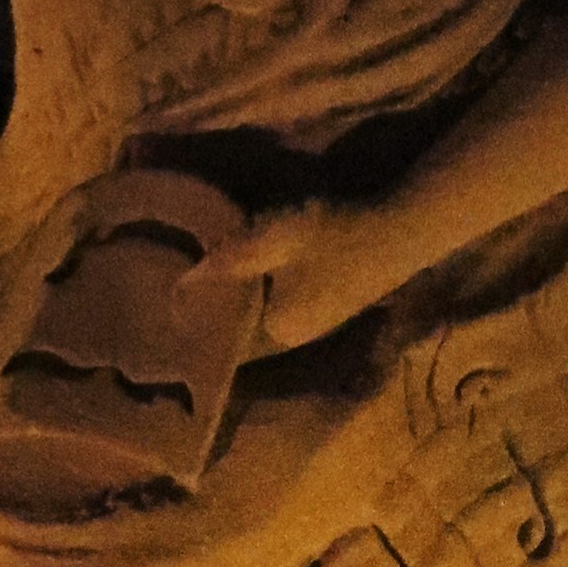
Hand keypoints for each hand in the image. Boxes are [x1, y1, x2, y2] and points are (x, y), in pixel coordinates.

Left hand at [178, 197, 398, 354]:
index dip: (195, 317)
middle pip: (241, 326)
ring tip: (202, 273)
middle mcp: (293, 339)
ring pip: (260, 314)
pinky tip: (250, 269)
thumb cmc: (335, 234)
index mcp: (276, 332)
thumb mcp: (273, 238)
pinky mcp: (327, 306)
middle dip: (216, 306)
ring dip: (239, 297)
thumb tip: (180, 282)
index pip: (222, 335)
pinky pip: (280, 303)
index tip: (164, 300)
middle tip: (176, 280)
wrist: (403, 227)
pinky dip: (262, 290)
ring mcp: (314, 325)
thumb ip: (228, 260)